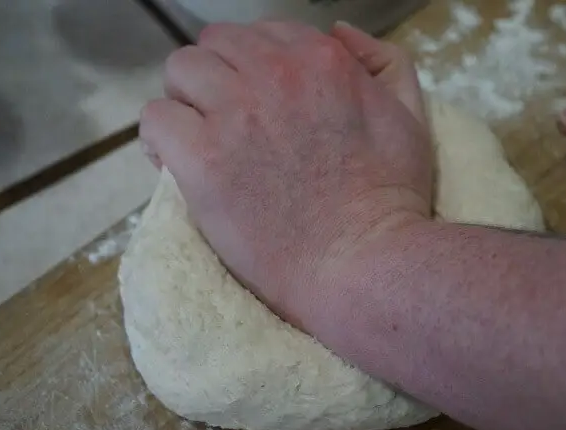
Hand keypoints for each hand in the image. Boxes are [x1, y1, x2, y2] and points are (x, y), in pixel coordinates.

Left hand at [139, 21, 432, 327]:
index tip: (258, 103)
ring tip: (201, 139)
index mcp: (322, 59)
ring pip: (181, 71)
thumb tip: (340, 31)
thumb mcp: (410, 117)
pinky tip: (178, 163)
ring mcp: (235, 115)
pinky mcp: (202, 159)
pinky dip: (161, 139)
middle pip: (216, 45)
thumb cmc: (390, 198)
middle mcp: (275, 74)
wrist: (361, 263)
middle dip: (220, 77)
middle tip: (229, 122)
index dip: (256, 67)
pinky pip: (155, 118)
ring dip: (188, 101)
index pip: (263, 34)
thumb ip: (383, 63)